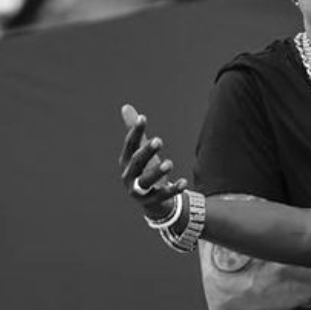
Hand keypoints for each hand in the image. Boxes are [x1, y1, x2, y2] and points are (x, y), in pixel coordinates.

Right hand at [120, 104, 187, 220]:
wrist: (151, 203)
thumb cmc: (145, 171)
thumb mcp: (141, 152)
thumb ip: (136, 133)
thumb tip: (126, 106)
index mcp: (125, 162)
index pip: (129, 145)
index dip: (135, 132)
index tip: (144, 118)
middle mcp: (129, 176)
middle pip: (136, 163)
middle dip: (146, 152)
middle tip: (159, 140)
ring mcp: (139, 191)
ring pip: (146, 181)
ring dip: (157, 172)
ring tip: (169, 163)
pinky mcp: (151, 202)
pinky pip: (163, 196)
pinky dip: (174, 189)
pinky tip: (184, 182)